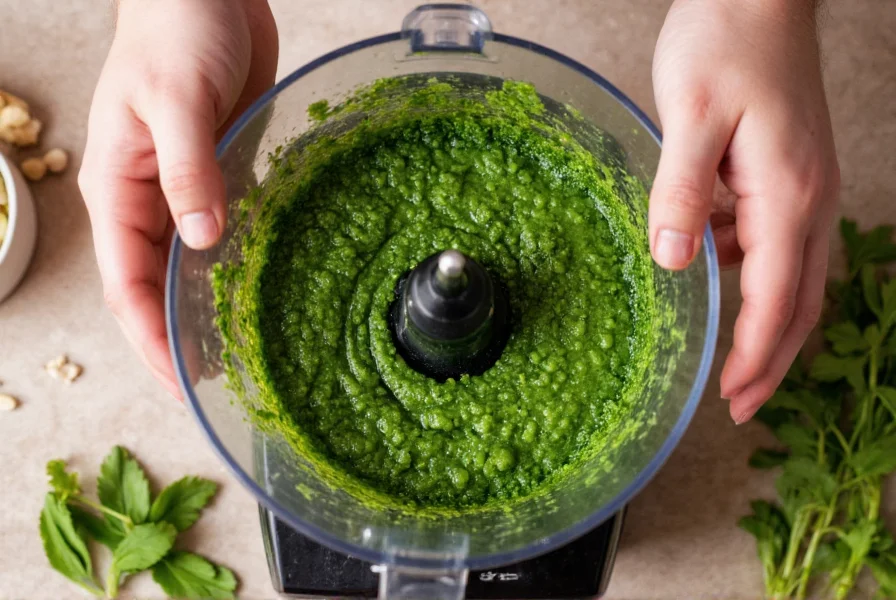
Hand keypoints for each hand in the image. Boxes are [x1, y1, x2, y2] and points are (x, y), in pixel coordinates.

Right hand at [79, 0, 277, 397]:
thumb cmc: (174, 28)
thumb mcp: (174, 97)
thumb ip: (187, 168)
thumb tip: (202, 239)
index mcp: (120, 188)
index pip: (127, 284)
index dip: (151, 339)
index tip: (182, 381)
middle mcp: (149, 199)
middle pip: (157, 288)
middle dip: (179, 340)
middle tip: (219, 386)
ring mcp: (188, 190)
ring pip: (193, 267)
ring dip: (211, 309)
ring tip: (245, 354)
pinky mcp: (224, 176)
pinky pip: (228, 234)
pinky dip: (240, 267)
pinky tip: (266, 291)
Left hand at [650, 0, 838, 422]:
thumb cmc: (726, 42)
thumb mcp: (690, 115)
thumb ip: (680, 190)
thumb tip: (673, 260)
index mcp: (786, 194)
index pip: (776, 297)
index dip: (756, 355)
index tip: (735, 399)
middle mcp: (808, 198)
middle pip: (799, 300)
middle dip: (772, 358)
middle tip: (742, 404)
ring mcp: (804, 185)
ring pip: (793, 276)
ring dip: (765, 322)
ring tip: (732, 358)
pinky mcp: (788, 172)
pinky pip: (777, 240)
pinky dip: (754, 274)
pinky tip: (719, 272)